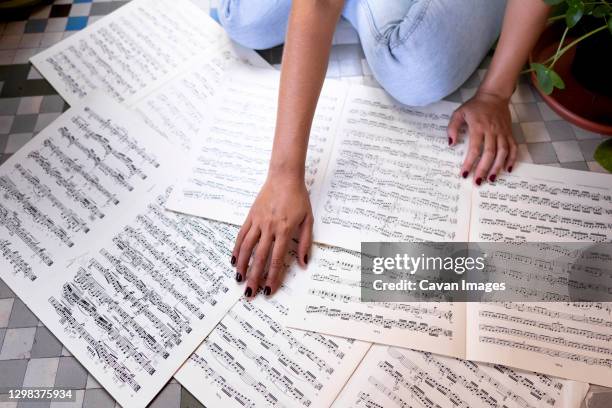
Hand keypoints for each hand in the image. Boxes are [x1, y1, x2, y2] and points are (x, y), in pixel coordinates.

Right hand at [232, 175, 311, 297]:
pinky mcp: (250, 216)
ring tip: (238, 279)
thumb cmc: (298, 198)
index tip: (269, 290)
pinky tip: (233, 260)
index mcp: (285, 230)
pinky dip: (236, 248)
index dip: (272, 277)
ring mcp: (258, 221)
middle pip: (260, 257)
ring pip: (247, 247)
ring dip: (242, 265)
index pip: (277, 259)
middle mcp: (270, 228)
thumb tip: (303, 263)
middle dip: (254, 277)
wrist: (284, 177)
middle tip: (250, 293)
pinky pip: (241, 235)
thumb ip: (305, 242)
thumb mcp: (308, 220)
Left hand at [447, 90, 516, 184]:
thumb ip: (452, 128)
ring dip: (497, 167)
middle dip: (483, 169)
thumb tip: (451, 144)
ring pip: (502, 152)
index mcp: (478, 127)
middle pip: (489, 153)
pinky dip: (512, 159)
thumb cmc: (475, 106)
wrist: (494, 95)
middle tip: (478, 182)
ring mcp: (502, 132)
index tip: (465, 174)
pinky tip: (508, 169)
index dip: (470, 163)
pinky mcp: (509, 133)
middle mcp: (492, 131)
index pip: (475, 149)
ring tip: (491, 179)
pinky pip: (513, 147)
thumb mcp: (459, 113)